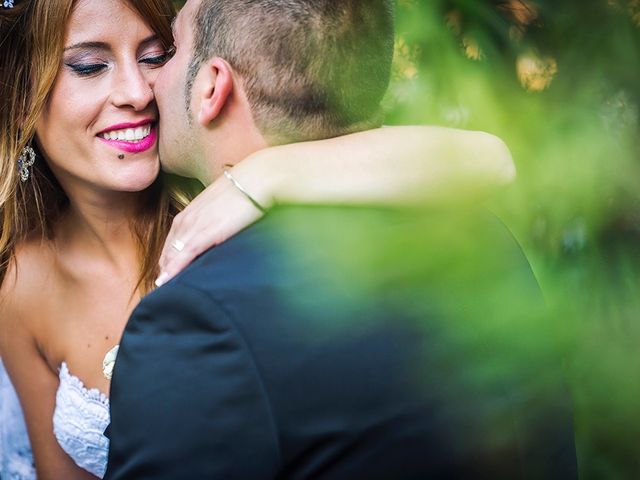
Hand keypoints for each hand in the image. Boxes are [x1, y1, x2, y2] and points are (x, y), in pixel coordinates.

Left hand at [156, 165, 271, 285]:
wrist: (259, 179)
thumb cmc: (247, 189)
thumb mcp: (225, 201)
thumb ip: (217, 214)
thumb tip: (222, 224)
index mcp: (192, 209)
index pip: (173, 238)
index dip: (169, 256)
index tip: (168, 271)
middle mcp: (189, 217)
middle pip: (169, 248)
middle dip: (164, 266)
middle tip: (163, 285)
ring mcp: (197, 224)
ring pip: (173, 252)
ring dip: (166, 271)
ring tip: (163, 288)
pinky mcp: (208, 232)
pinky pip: (186, 253)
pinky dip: (175, 268)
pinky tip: (168, 280)